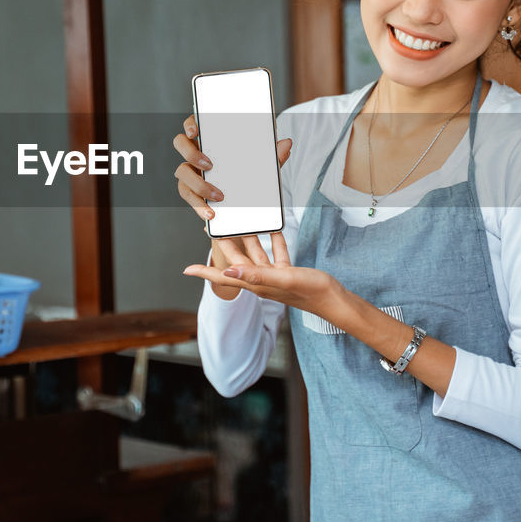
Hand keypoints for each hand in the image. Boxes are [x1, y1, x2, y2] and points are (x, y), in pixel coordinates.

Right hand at [172, 113, 291, 230]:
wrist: (242, 208)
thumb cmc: (249, 177)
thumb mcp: (262, 168)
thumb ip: (273, 156)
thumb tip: (287, 143)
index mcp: (211, 139)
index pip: (195, 123)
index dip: (191, 123)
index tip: (196, 130)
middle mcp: (196, 152)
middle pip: (180, 143)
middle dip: (191, 153)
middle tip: (209, 165)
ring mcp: (190, 171)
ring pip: (182, 172)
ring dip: (198, 184)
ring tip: (218, 196)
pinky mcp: (190, 191)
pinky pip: (188, 196)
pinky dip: (199, 206)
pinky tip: (211, 213)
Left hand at [182, 231, 344, 317]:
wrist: (334, 300)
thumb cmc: (310, 292)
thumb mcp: (282, 279)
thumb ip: (256, 275)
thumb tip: (228, 271)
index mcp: (256, 283)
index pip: (224, 277)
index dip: (205, 272)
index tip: (186, 269)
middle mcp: (261, 280)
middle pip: (237, 261)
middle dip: (225, 245)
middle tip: (214, 228)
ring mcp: (275, 276)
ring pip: (256, 254)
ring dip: (249, 239)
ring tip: (241, 222)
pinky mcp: (288, 271)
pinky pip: (276, 252)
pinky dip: (273, 240)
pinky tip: (273, 228)